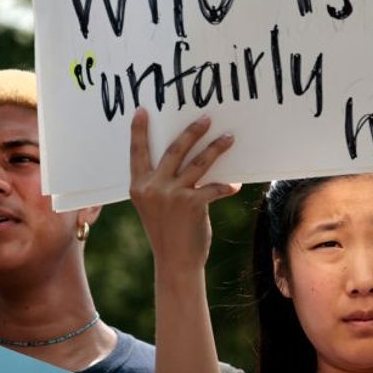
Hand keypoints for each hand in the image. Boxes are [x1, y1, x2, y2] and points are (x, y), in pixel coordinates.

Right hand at [128, 109, 240, 272]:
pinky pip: (214, 187)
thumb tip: (184, 160)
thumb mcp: (153, 206)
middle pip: (174, 150)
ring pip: (198, 163)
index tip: (142, 110)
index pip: (137, 152)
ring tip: (229, 137)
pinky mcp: (192, 204)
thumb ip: (160, 184)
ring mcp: (172, 195)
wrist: (175, 262)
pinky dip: (226, 185)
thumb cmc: (166, 232)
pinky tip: (235, 184)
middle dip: (191, 131)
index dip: (139, 131)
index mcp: (139, 186)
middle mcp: (153, 188)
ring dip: (215, 148)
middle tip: (206, 118)